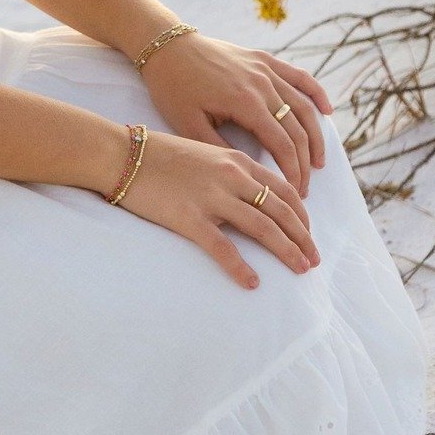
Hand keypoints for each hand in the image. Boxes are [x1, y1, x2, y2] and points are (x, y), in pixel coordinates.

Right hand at [109, 128, 320, 289]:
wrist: (120, 154)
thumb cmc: (158, 155)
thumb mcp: (204, 152)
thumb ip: (231, 170)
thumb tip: (253, 194)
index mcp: (236, 160)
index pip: (283, 189)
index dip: (302, 214)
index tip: (309, 234)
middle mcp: (230, 176)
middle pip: (280, 210)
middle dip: (302, 237)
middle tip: (314, 260)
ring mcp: (211, 197)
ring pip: (262, 227)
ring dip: (286, 251)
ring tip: (300, 270)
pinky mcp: (189, 217)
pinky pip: (222, 247)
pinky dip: (240, 267)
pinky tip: (252, 282)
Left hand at [139, 31, 331, 197]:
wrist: (165, 46)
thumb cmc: (172, 88)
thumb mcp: (188, 125)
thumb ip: (220, 149)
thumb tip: (249, 173)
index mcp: (245, 102)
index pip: (282, 144)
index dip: (292, 171)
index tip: (294, 193)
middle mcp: (262, 84)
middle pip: (297, 129)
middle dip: (304, 162)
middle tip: (303, 188)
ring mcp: (265, 69)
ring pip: (302, 106)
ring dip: (315, 135)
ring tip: (318, 161)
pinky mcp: (263, 59)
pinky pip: (298, 76)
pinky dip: (316, 93)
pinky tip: (327, 111)